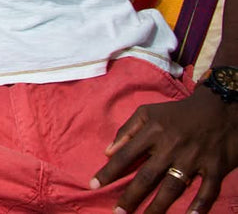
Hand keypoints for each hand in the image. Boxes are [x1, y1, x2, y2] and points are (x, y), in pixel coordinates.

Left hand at [92, 88, 237, 213]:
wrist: (218, 108)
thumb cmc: (176, 113)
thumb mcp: (147, 113)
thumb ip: (126, 131)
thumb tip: (107, 152)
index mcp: (153, 132)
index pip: (126, 154)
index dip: (109, 171)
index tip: (94, 184)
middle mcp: (171, 146)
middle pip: (148, 175)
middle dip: (131, 195)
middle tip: (118, 212)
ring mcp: (193, 157)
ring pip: (173, 186)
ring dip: (159, 205)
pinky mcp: (215, 166)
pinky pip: (208, 189)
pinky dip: (200, 204)